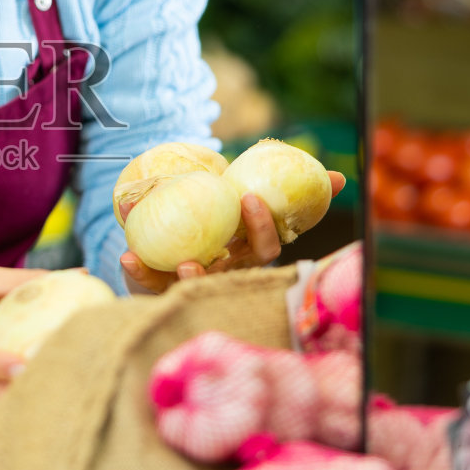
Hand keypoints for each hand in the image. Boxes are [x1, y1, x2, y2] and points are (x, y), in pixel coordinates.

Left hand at [119, 172, 346, 295]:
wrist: (158, 254)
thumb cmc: (207, 227)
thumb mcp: (231, 202)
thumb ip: (270, 186)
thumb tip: (342, 178)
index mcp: (243, 252)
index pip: (266, 243)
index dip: (263, 224)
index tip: (251, 197)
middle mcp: (224, 272)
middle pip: (243, 264)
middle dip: (244, 241)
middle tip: (237, 210)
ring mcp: (194, 284)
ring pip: (200, 284)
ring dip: (195, 275)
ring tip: (186, 263)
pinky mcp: (160, 291)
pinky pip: (151, 284)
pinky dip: (139, 271)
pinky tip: (127, 256)